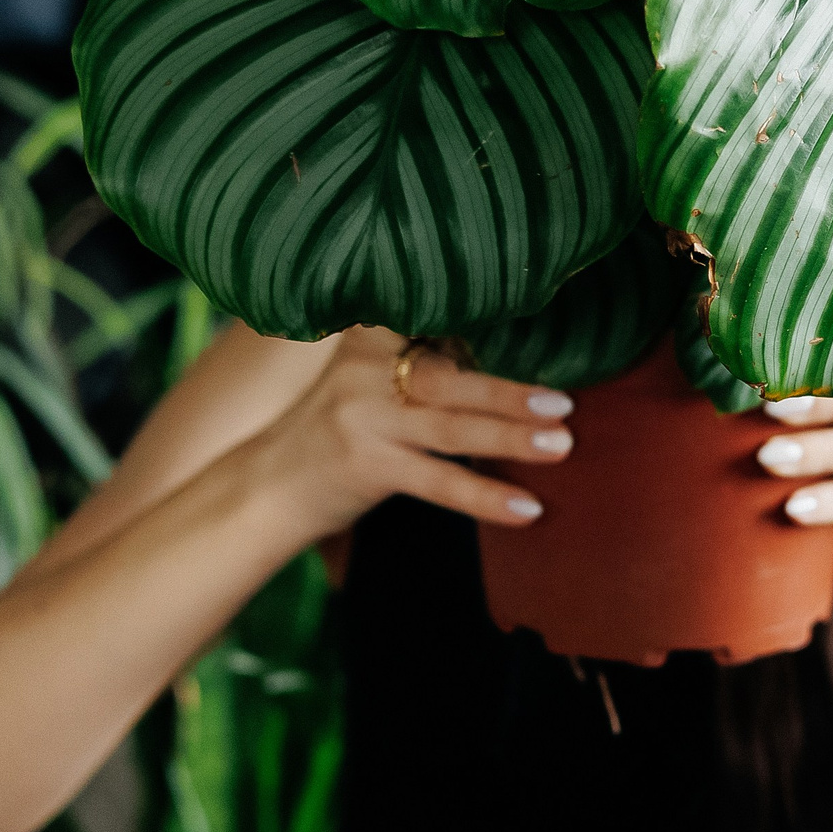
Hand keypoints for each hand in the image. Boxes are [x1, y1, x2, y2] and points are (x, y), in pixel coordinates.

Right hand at [241, 329, 575, 538]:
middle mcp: (366, 367)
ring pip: (450, 427)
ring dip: (510, 435)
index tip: (547, 325)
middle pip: (451, 376)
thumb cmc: (340, 426)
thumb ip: (426, 359)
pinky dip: (485, 496)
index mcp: (373, 334)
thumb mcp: (371, 376)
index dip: (493, 327)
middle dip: (511, 390)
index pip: (441, 323)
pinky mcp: (365, 467)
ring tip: (561, 444)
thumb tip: (516, 349)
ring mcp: (363, 417)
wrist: (267, 487)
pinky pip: (438, 482)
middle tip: (566, 401)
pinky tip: (527, 508)